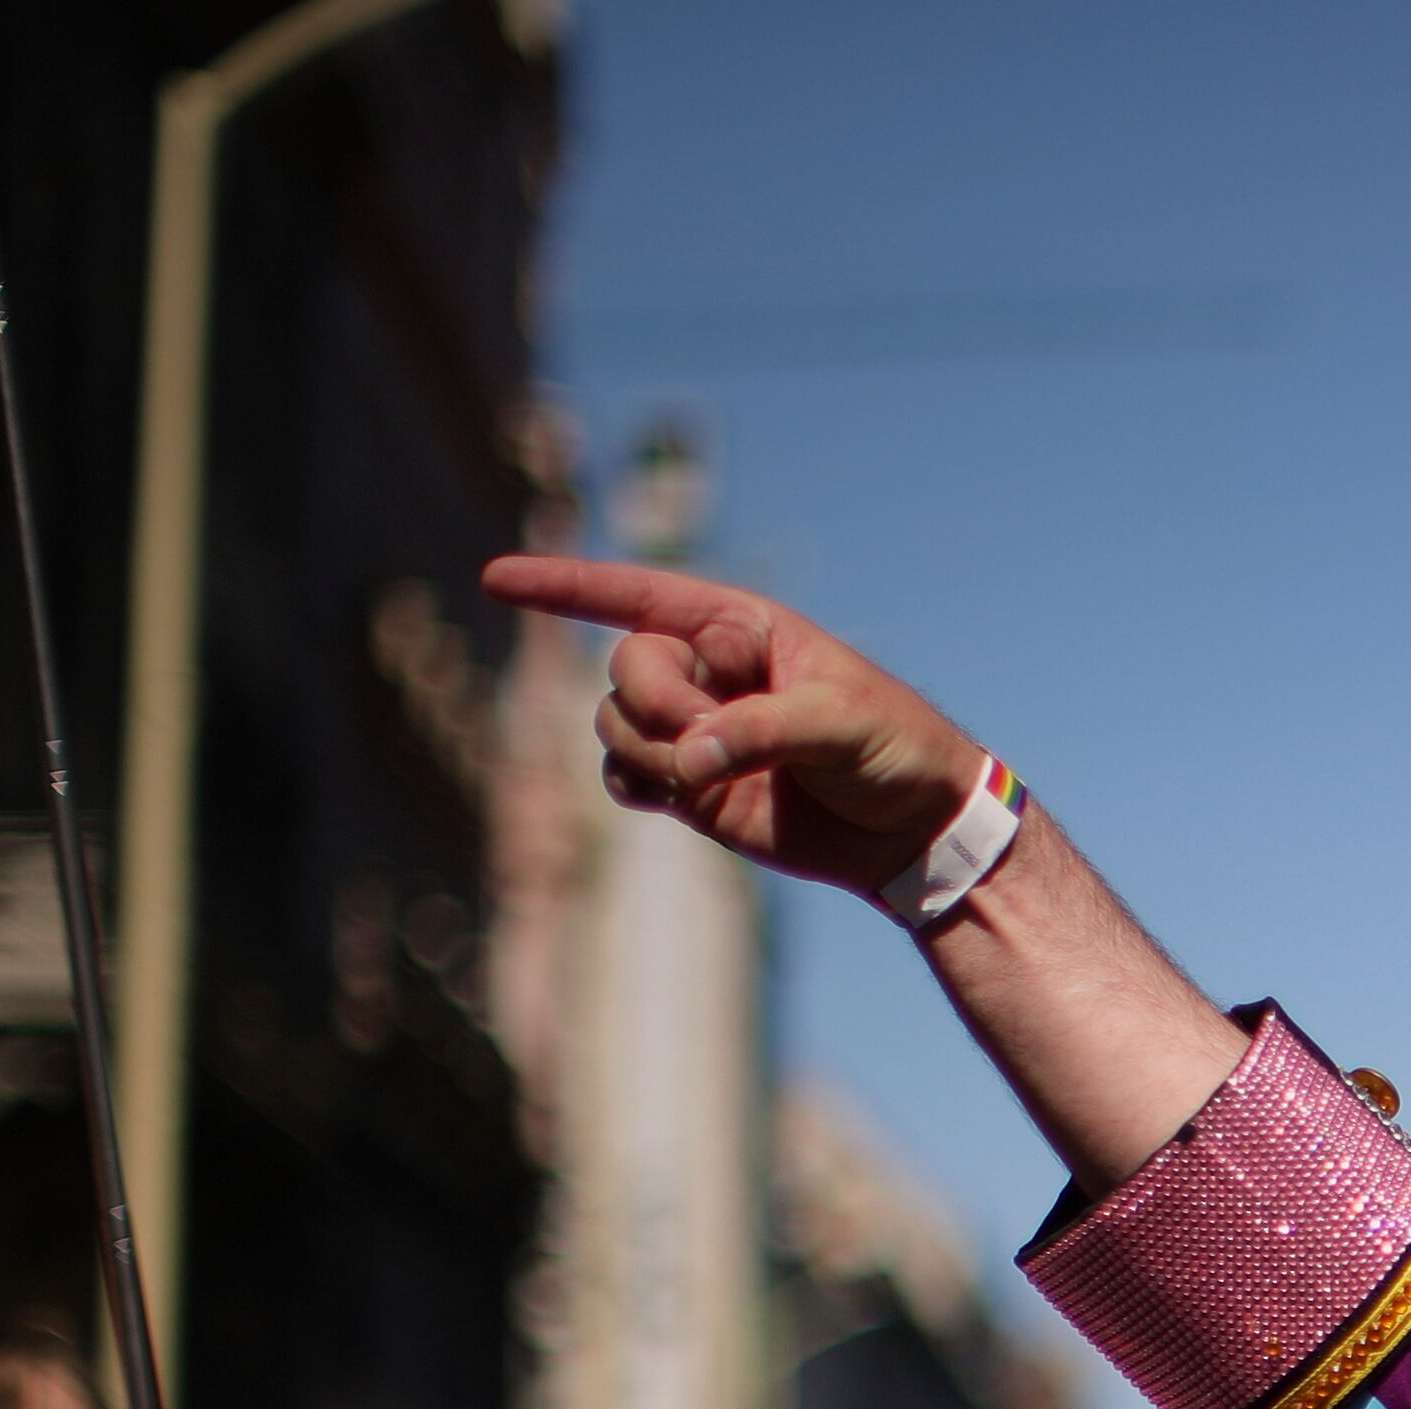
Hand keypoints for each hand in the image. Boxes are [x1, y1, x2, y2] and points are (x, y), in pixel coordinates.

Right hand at [481, 557, 991, 906]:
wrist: (915, 829)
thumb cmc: (897, 750)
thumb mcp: (844, 722)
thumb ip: (761, 730)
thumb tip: (685, 760)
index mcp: (742, 628)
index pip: (640, 594)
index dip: (566, 585)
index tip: (496, 577)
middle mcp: (708, 672)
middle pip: (625, 668)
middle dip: (659, 705)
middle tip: (717, 739)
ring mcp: (694, 729)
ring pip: (615, 725)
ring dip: (650, 753)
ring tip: (715, 776)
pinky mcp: (691, 786)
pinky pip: (624, 774)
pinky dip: (635, 783)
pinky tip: (675, 795)